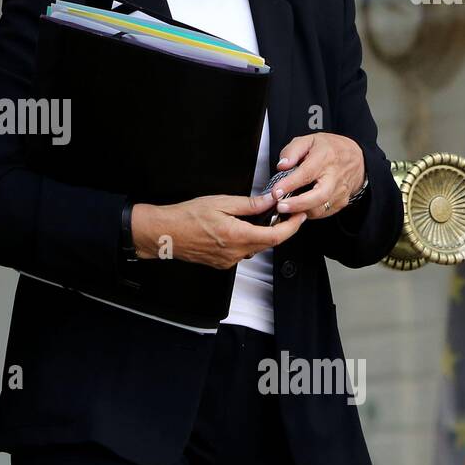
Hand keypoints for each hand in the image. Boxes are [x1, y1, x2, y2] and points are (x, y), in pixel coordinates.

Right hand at [131, 193, 306, 269]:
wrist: (165, 234)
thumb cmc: (187, 216)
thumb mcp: (219, 202)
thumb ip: (248, 204)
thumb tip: (269, 201)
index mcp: (237, 236)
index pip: (276, 237)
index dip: (292, 227)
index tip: (299, 216)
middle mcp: (235, 252)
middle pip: (268, 243)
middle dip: (280, 229)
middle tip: (283, 212)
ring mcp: (229, 260)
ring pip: (256, 248)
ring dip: (263, 235)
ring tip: (263, 218)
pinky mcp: (222, 263)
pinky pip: (243, 252)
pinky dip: (249, 240)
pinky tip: (242, 228)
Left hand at [271, 133, 365, 220]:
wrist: (357, 158)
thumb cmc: (329, 149)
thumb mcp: (309, 140)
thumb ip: (292, 151)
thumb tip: (282, 165)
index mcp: (325, 158)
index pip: (307, 173)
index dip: (290, 184)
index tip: (275, 192)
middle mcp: (334, 176)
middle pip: (319, 195)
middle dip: (298, 204)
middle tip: (280, 207)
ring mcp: (340, 191)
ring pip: (320, 208)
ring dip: (301, 211)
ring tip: (285, 208)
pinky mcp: (341, 202)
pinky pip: (323, 213)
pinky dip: (309, 213)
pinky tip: (298, 209)